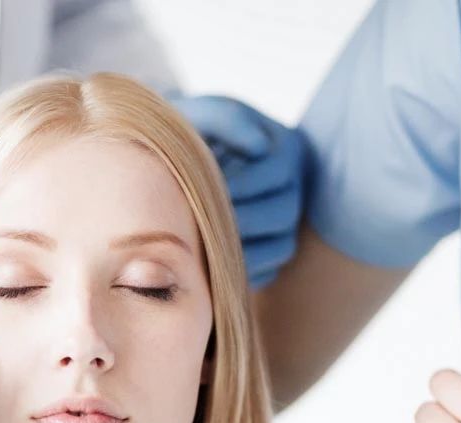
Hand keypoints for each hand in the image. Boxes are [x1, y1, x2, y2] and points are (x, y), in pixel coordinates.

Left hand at [169, 94, 304, 288]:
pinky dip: (240, 273)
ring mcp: (285, 224)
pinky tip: (206, 267)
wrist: (167, 159)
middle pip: (285, 213)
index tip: (203, 188)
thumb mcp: (202, 111)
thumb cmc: (187, 130)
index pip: (278, 172)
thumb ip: (225, 118)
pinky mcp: (268, 252)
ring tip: (202, 247)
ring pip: (281, 247)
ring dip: (242, 252)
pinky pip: (267, 272)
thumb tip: (259, 148)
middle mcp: (293, 187)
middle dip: (241, 220)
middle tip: (200, 224)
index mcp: (286, 149)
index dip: (242, 184)